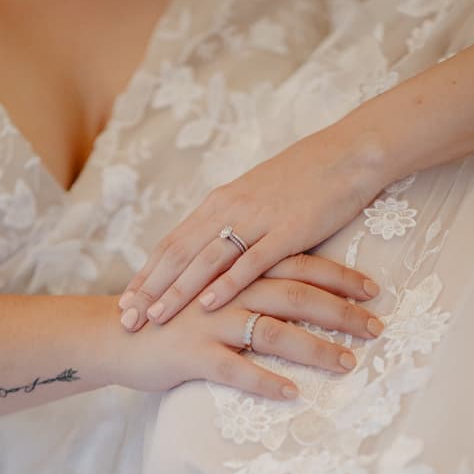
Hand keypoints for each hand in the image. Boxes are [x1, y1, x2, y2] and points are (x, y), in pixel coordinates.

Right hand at [115, 253, 383, 401]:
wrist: (116, 334)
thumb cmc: (170, 313)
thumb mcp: (213, 287)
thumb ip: (251, 281)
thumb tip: (297, 286)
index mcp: (236, 270)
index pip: (297, 265)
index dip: (338, 276)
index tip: (374, 290)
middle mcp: (227, 291)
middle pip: (294, 294)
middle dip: (340, 310)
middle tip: (377, 326)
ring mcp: (210, 322)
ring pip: (272, 331)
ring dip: (314, 347)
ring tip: (348, 363)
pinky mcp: (192, 354)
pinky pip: (234, 370)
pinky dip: (264, 382)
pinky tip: (292, 395)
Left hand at [119, 128, 382, 330]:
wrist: (346, 154)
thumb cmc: (302, 179)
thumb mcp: (254, 197)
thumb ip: (230, 222)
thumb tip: (210, 249)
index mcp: (218, 203)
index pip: (172, 243)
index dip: (147, 274)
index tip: (126, 301)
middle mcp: (229, 209)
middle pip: (178, 254)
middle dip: (150, 289)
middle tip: (127, 319)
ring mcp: (257, 219)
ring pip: (206, 260)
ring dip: (177, 291)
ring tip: (154, 318)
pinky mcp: (287, 230)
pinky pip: (250, 261)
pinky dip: (226, 284)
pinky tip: (207, 305)